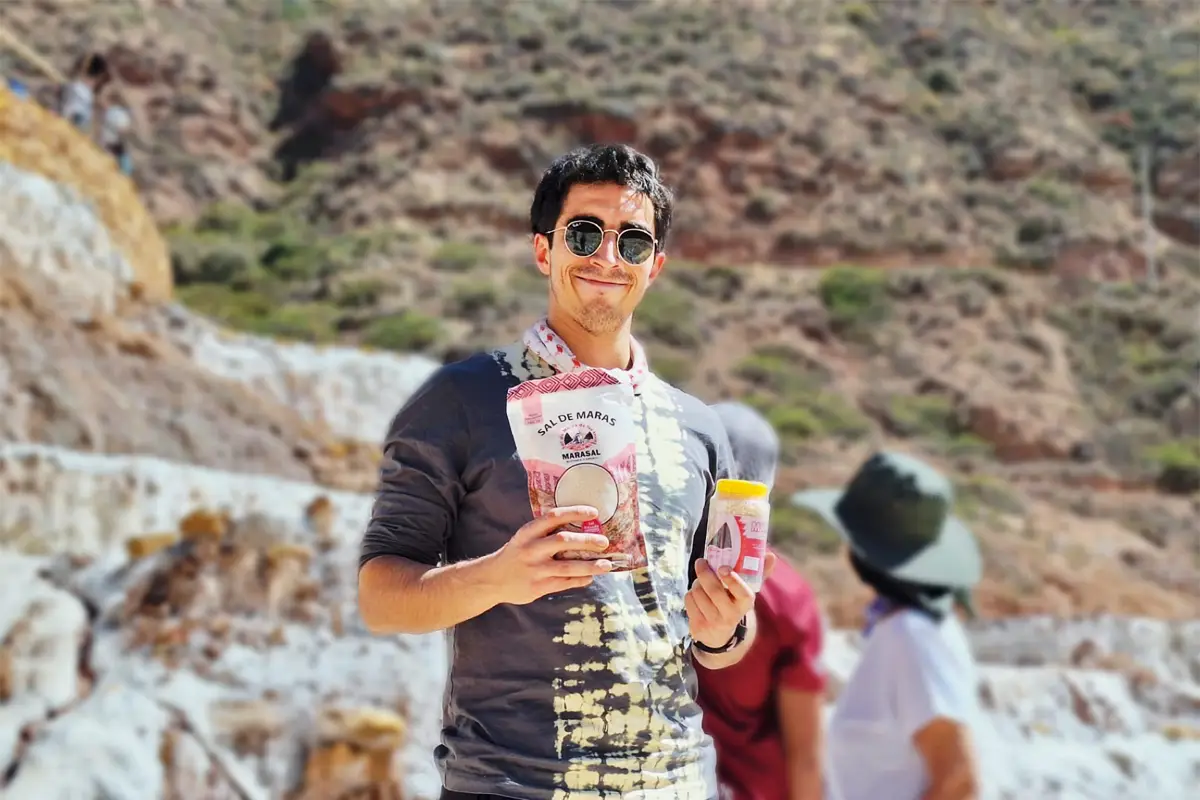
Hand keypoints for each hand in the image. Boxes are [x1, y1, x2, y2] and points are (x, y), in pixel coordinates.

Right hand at [483, 506, 614, 605]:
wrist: (491, 579)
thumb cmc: (516, 554)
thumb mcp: (525, 538)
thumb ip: (546, 534)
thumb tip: (582, 528)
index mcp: (528, 532)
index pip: (553, 517)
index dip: (575, 513)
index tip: (594, 513)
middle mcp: (531, 549)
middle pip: (563, 541)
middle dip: (587, 541)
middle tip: (604, 542)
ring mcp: (535, 570)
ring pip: (568, 566)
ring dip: (591, 566)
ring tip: (607, 565)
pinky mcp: (538, 587)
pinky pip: (565, 582)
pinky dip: (580, 580)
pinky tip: (590, 577)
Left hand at [686, 552, 776, 648]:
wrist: (720, 636)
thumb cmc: (734, 605)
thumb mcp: (746, 592)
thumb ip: (759, 573)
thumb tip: (771, 555)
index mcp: (745, 605)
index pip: (742, 593)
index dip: (732, 579)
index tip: (723, 567)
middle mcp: (730, 616)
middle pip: (714, 590)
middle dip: (704, 572)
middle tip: (701, 562)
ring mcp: (713, 623)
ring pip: (698, 592)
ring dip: (697, 582)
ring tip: (701, 582)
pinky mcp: (698, 627)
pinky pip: (689, 600)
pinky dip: (691, 593)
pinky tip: (697, 596)